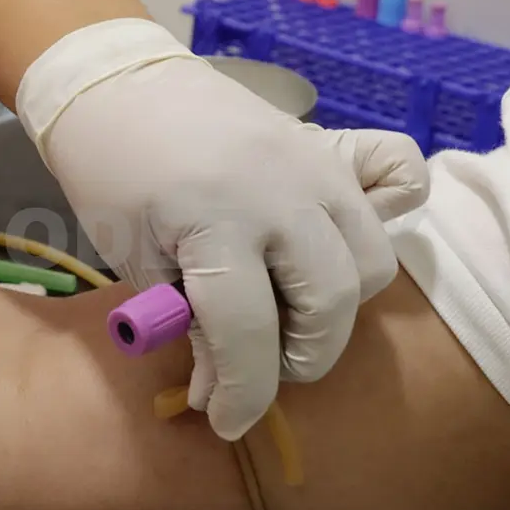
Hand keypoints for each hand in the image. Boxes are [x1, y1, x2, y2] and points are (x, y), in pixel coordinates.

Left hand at [17, 19, 429, 439]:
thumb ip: (187, 325)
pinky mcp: (329, 144)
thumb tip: (217, 393)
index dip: (242, 393)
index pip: (248, 332)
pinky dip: (390, 212)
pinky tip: (341, 239)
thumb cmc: (110, 174)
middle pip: (330, 303)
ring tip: (292, 311)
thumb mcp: (135, 259)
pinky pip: (400, 173)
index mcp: (215, 221)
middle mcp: (282, 193)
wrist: (117, 86)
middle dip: (301, 356)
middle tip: (261, 364)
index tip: (227, 422)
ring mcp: (315, 163)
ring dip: (339, 305)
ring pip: (371, 260)